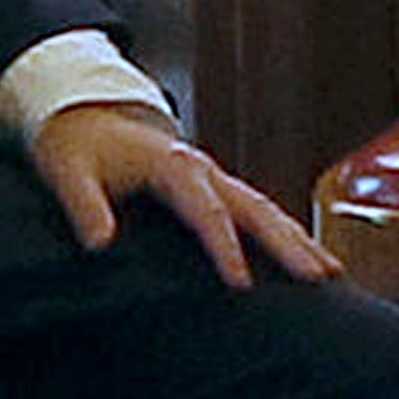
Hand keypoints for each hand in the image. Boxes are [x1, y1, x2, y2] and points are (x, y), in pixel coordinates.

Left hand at [26, 101, 335, 291]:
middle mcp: (202, 168)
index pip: (205, 212)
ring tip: (332, 273)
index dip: (225, 248)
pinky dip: (285, 233)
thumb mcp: (67, 173)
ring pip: (266, 208)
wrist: (82, 114)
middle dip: (289, 244)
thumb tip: (99, 245)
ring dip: (299, 239)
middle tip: (322, 278)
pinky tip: (307, 258)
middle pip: (254, 208)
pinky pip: (257, 210)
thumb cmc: (75, 147)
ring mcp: (213, 176)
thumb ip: (85, 207)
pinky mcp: (214, 186)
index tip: (243, 284)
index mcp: (171, 165)